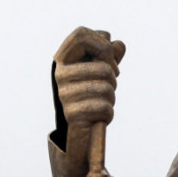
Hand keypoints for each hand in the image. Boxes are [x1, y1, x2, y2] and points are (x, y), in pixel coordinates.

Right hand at [53, 27, 125, 176]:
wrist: (74, 143)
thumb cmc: (85, 102)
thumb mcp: (97, 75)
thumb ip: (108, 56)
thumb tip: (118, 43)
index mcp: (62, 60)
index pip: (82, 33)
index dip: (101, 43)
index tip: (108, 59)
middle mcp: (59, 76)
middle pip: (104, 64)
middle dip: (113, 77)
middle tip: (107, 89)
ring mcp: (65, 97)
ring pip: (108, 87)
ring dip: (111, 99)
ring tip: (99, 107)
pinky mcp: (74, 118)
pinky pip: (104, 109)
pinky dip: (107, 115)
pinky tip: (100, 122)